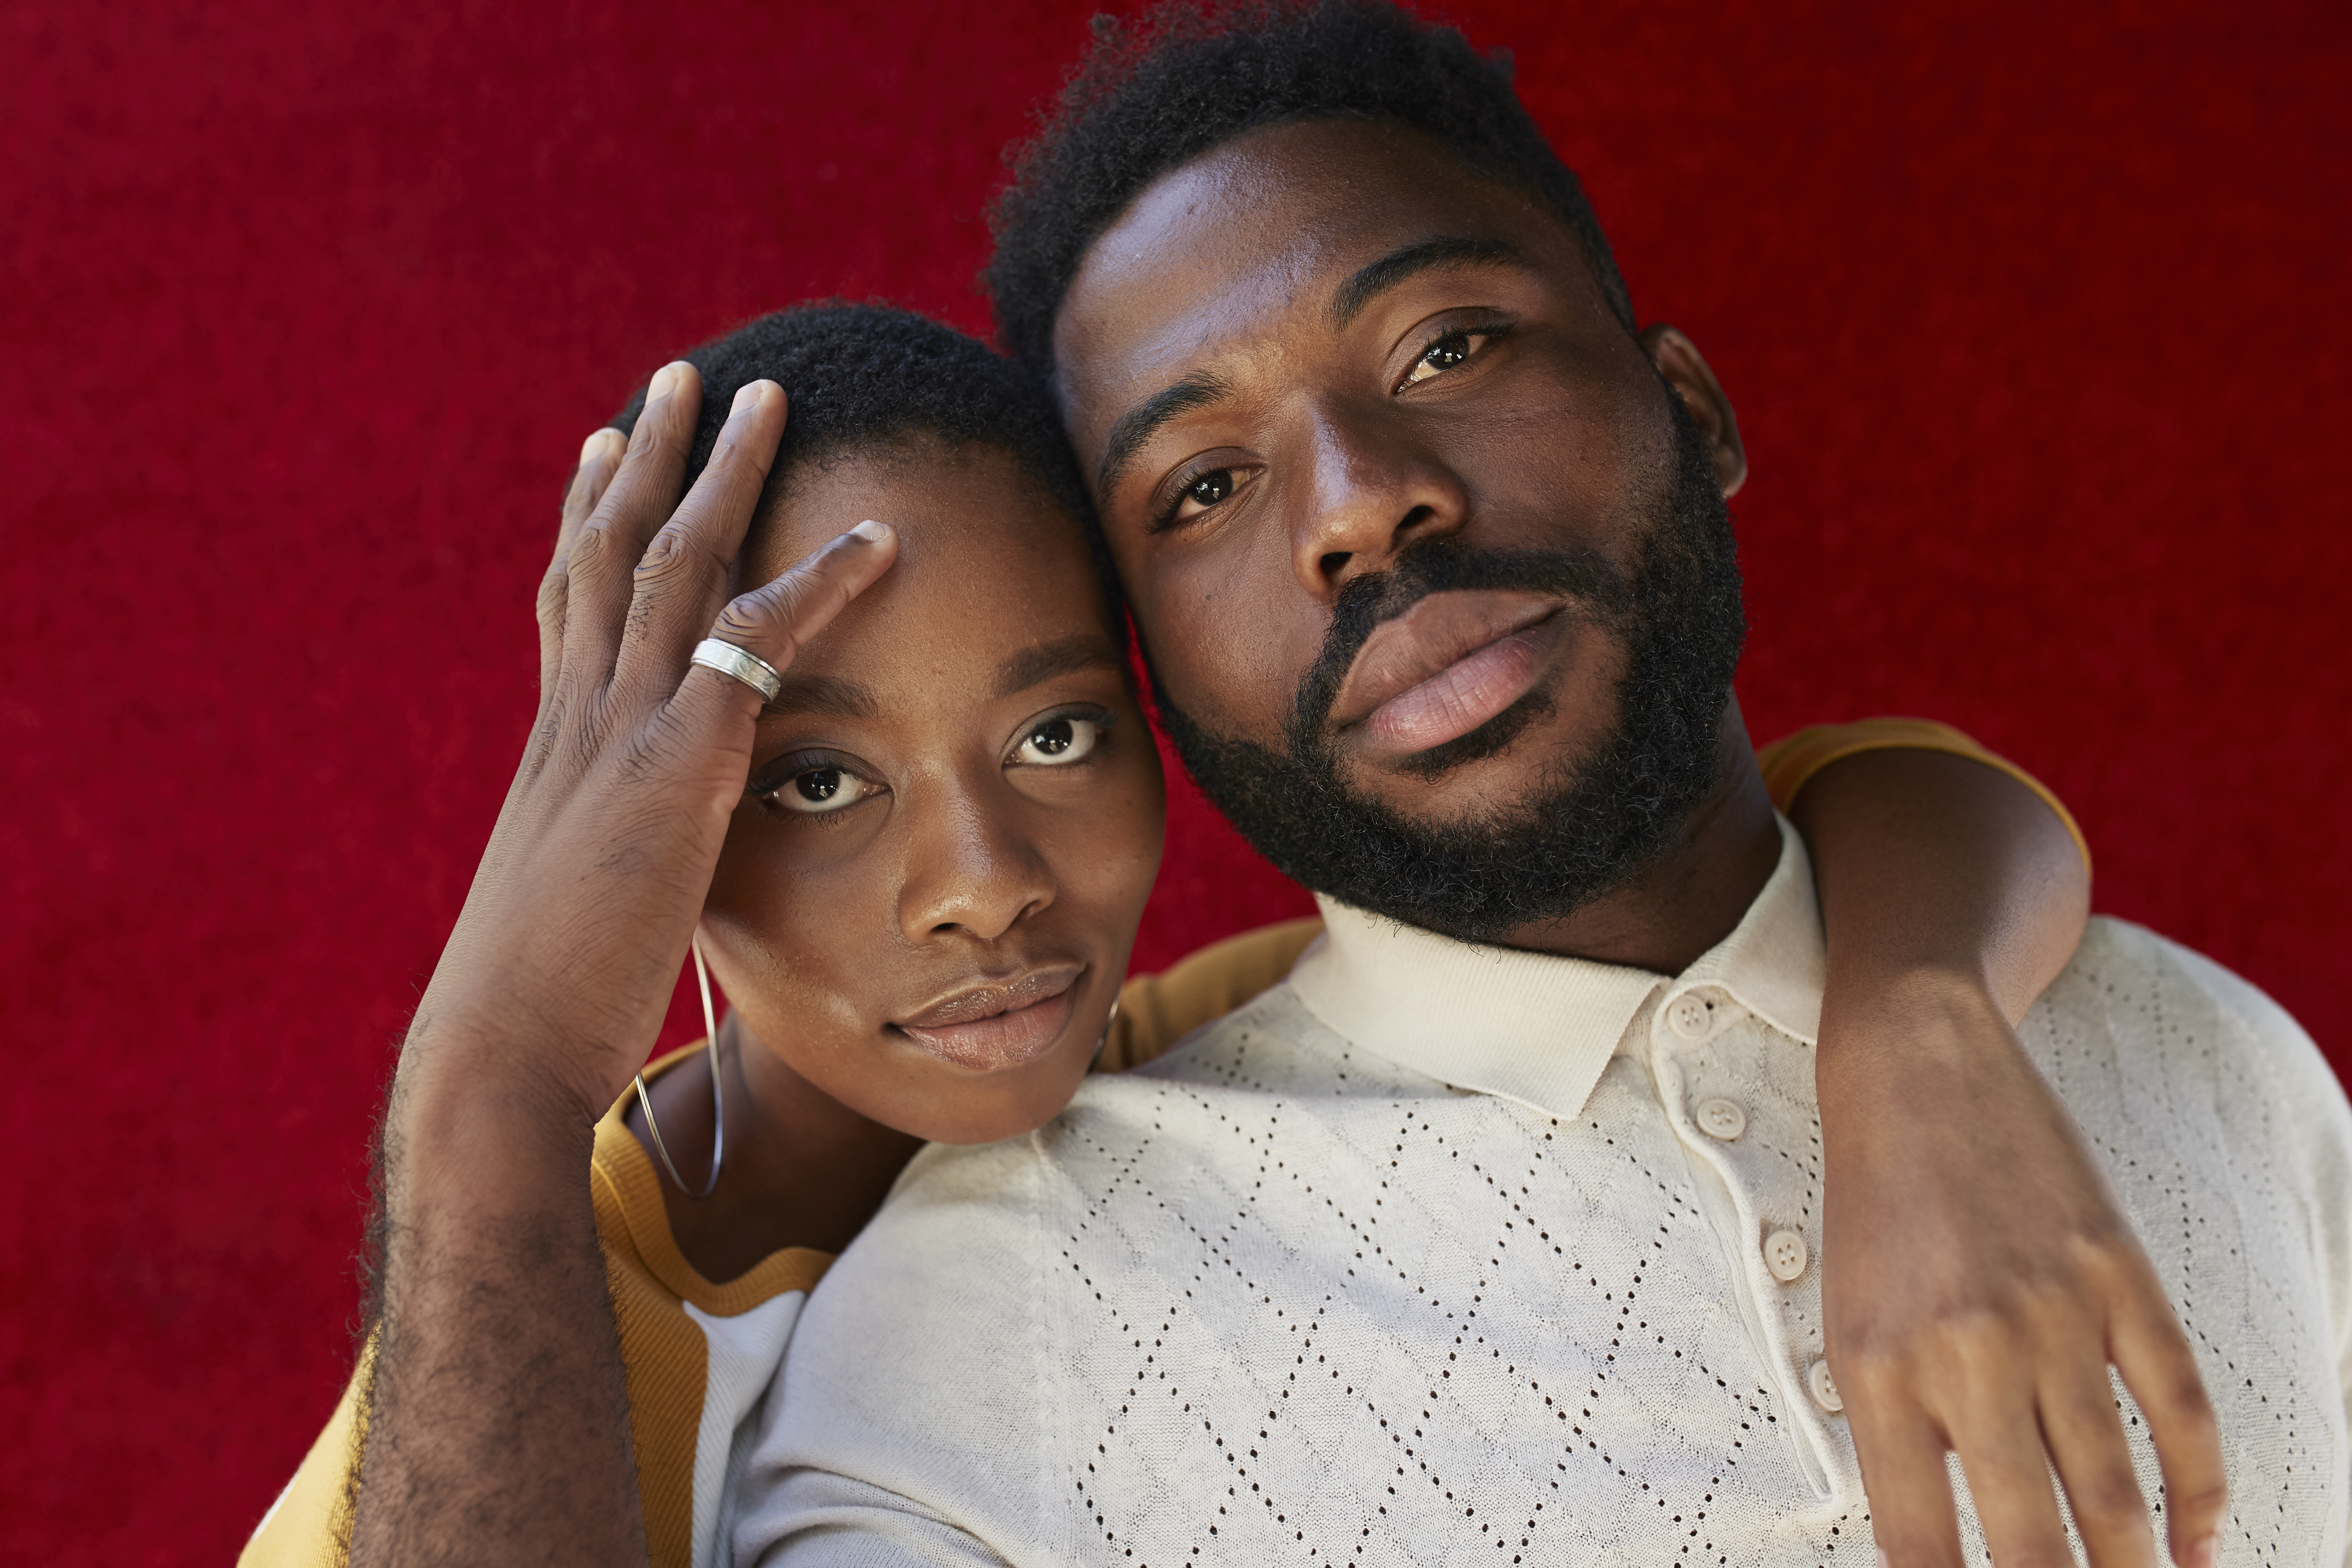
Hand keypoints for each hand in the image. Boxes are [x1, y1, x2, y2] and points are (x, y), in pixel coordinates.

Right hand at [404, 362, 895, 1129]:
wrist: (501, 1048)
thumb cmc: (540, 1004)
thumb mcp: (578, 907)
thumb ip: (613, 861)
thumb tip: (636, 866)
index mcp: (556, 750)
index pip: (569, 608)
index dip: (585, 525)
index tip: (604, 455)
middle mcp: (578, 718)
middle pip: (609, 551)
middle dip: (647, 458)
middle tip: (679, 379)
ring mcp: (621, 731)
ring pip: (670, 561)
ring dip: (719, 471)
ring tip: (762, 394)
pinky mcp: (675, 765)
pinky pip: (756, 643)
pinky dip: (819, 582)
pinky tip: (878, 540)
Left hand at [1818, 970, 2223, 1567]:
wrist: (1915, 1069)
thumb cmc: (1873, 1205)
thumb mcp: (1847, 1320)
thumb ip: (1894, 1428)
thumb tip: (1943, 1540)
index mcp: (1881, 1371)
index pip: (1920, 1544)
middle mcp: (1968, 1353)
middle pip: (2029, 1539)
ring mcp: (2055, 1317)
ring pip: (2115, 1493)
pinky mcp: (2120, 1279)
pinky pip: (2180, 1408)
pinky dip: (2201, 1490)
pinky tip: (2198, 1544)